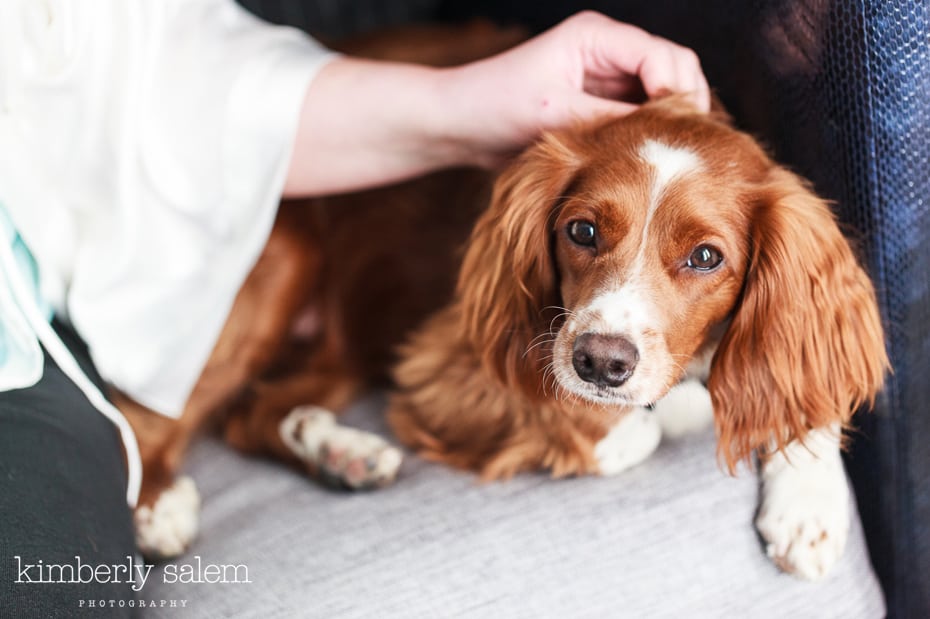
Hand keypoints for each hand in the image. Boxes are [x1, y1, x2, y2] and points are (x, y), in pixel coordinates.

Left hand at [440, 11, 710, 165]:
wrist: (460, 122)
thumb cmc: (496, 106)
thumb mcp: (556, 113)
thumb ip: (611, 118)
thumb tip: (662, 133)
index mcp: (596, 36)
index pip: (662, 57)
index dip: (677, 94)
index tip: (676, 134)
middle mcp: (607, 50)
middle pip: (673, 69)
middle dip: (683, 105)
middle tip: (684, 148)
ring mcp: (606, 75)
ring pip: (661, 91)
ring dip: (669, 120)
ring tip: (669, 155)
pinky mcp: (599, 100)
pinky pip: (641, 112)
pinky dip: (650, 131)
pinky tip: (648, 157)